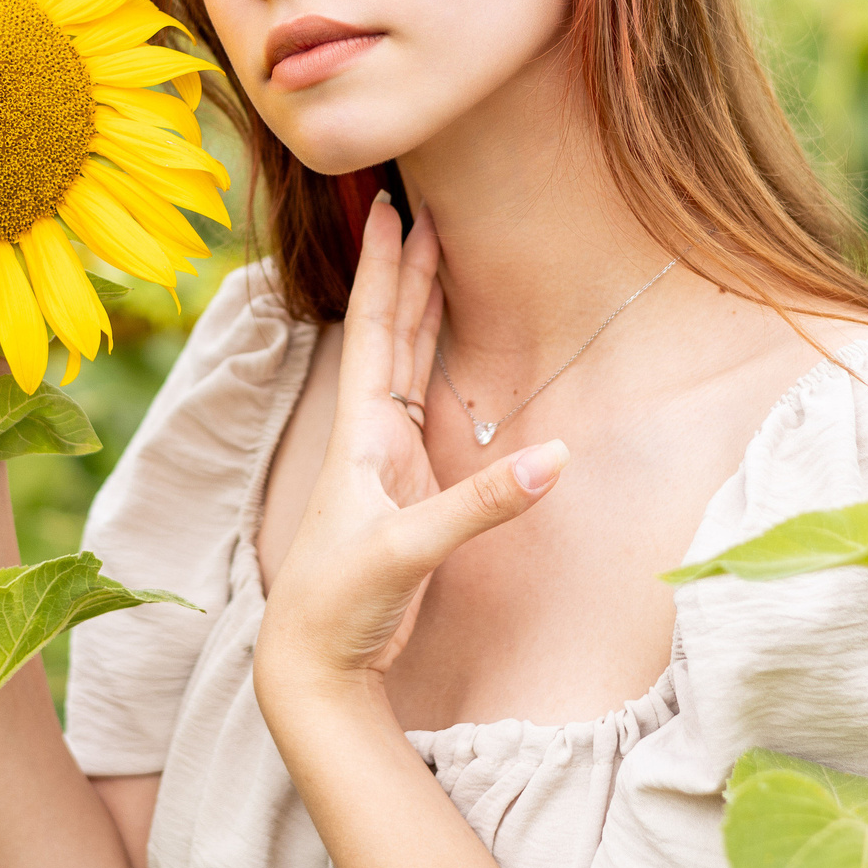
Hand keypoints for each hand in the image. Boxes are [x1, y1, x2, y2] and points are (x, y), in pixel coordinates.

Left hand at [253, 193, 569, 710]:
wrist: (312, 663)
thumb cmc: (338, 603)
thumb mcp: (407, 551)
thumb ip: (478, 507)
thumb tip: (554, 458)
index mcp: (360, 434)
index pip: (370, 330)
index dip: (381, 268)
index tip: (385, 207)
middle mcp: (369, 436)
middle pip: (388, 332)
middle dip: (404, 269)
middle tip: (418, 204)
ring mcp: (385, 461)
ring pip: (403, 364)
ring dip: (416, 307)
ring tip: (431, 253)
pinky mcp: (405, 491)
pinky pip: (421, 406)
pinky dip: (432, 365)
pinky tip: (440, 347)